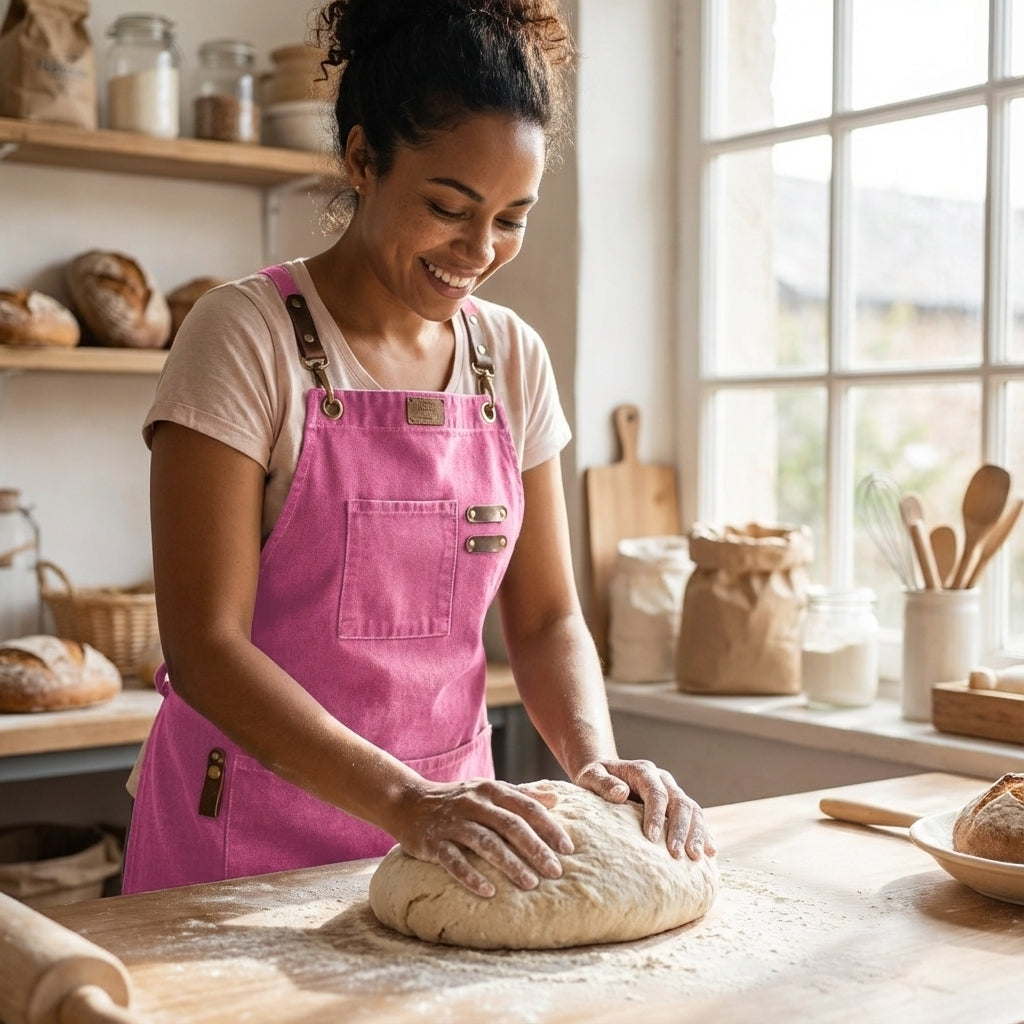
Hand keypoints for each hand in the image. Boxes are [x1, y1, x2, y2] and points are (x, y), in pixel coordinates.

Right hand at [391, 778, 574, 896]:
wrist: (408, 802)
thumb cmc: (457, 799)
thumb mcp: (488, 790)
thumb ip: (520, 795)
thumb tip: (556, 799)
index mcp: (490, 790)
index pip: (525, 807)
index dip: (548, 826)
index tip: (568, 848)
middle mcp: (473, 804)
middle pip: (510, 825)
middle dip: (535, 849)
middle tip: (555, 871)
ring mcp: (452, 823)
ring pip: (485, 843)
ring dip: (510, 864)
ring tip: (530, 884)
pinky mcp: (433, 843)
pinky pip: (453, 861)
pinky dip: (471, 876)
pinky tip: (489, 892)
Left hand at [574, 759, 715, 860]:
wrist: (605, 775)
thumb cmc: (595, 778)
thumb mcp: (590, 776)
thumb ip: (602, 783)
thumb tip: (621, 793)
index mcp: (643, 771)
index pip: (656, 792)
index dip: (656, 815)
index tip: (651, 838)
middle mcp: (662, 779)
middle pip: (679, 802)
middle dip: (680, 829)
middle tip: (676, 854)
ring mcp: (672, 791)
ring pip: (693, 809)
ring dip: (696, 833)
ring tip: (695, 857)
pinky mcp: (676, 805)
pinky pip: (696, 817)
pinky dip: (704, 833)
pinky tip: (709, 852)